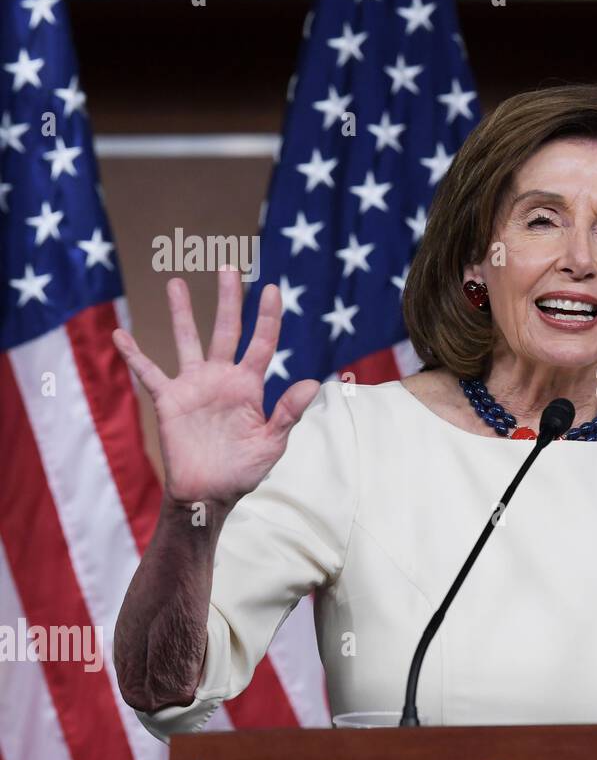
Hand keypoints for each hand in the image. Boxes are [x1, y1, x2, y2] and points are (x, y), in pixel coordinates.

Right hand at [111, 267, 319, 508]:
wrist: (209, 493)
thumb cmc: (243, 469)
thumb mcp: (271, 443)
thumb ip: (288, 412)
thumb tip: (312, 382)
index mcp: (250, 385)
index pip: (262, 343)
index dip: (267, 317)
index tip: (272, 288)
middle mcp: (222, 378)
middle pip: (226, 330)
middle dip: (229, 300)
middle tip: (228, 266)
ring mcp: (194, 386)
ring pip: (188, 340)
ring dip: (182, 313)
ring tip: (176, 283)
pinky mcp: (169, 400)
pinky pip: (149, 373)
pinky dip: (134, 355)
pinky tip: (121, 334)